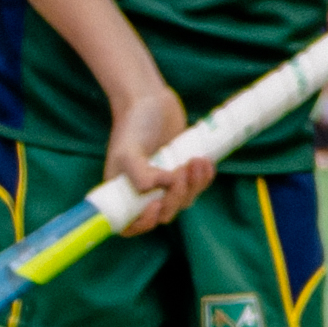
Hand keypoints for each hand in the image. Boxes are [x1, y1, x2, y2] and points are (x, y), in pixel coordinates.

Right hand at [84, 60, 198, 226]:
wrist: (151, 100)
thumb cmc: (133, 124)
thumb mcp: (128, 150)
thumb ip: (138, 174)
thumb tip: (158, 191)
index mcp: (123, 192)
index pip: (131, 225)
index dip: (144, 224)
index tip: (155, 205)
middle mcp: (143, 193)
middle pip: (164, 214)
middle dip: (175, 197)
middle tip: (180, 172)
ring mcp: (165, 185)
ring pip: (183, 202)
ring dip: (193, 186)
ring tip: (195, 161)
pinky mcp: (183, 174)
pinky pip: (197, 187)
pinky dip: (203, 178)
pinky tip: (204, 162)